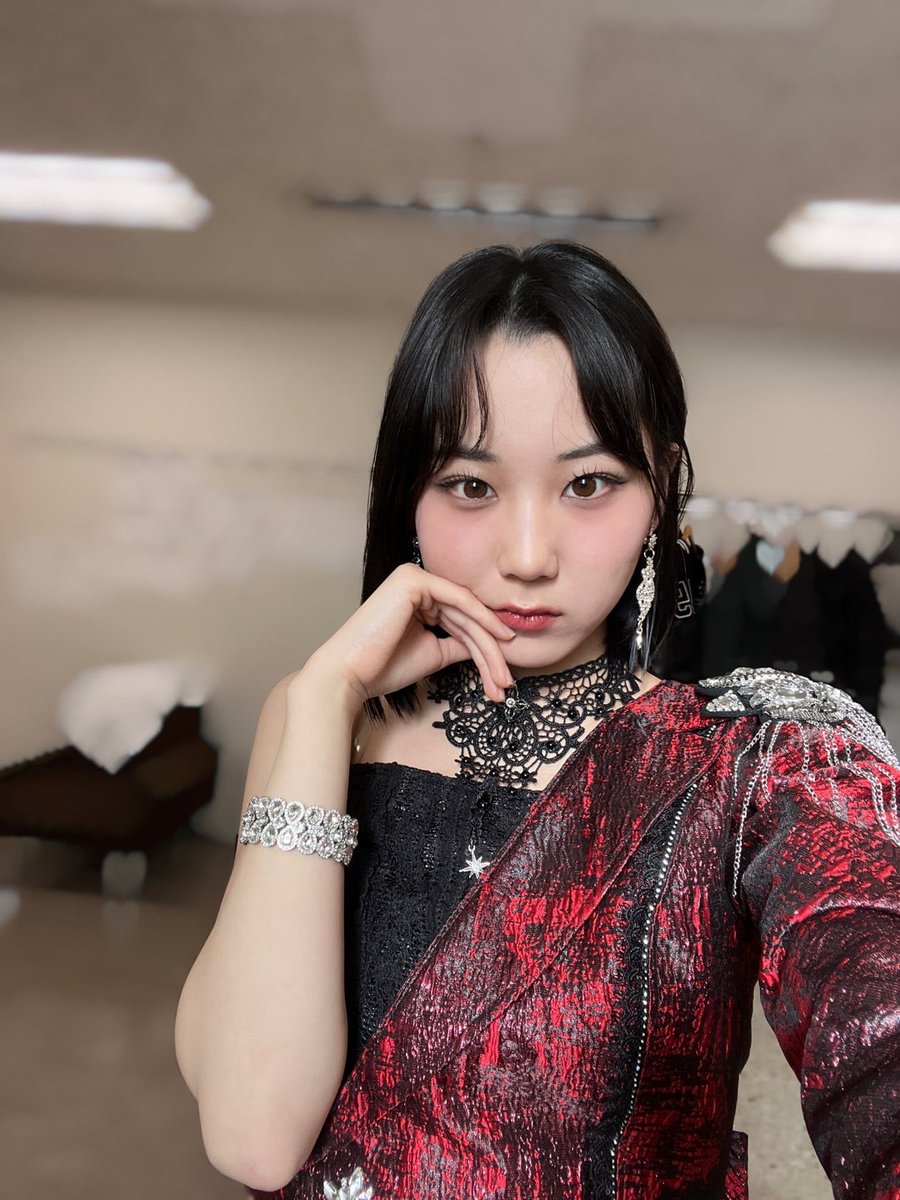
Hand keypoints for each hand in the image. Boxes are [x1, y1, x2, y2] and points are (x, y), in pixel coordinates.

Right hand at [303, 563, 516, 711]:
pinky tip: (501, 640)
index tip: (502, 678)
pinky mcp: (413, 580)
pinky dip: (481, 620)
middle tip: (506, 683)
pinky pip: (458, 600)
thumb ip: (459, 645)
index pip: (461, 622)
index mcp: (418, 599)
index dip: (486, 650)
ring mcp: (415, 578)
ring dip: (489, 647)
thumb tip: (492, 646)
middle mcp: (417, 583)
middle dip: (491, 654)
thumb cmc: (383, 668)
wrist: (350, 675)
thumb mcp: (433, 654)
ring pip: (466, 613)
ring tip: (502, 678)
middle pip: (467, 619)